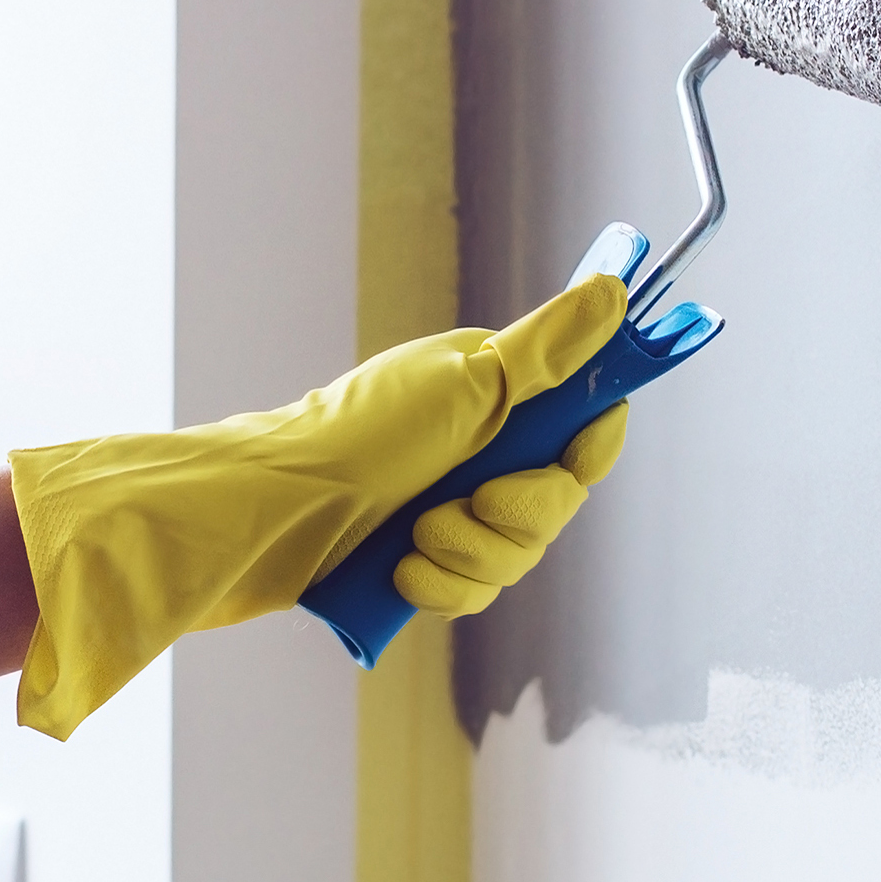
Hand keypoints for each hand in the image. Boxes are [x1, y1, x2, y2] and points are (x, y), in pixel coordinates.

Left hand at [10, 274, 627, 737]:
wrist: (267, 515)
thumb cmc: (357, 436)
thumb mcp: (466, 382)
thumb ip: (549, 349)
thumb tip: (613, 288)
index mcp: (495, 394)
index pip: (582, 427)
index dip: (586, 449)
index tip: (572, 455)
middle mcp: (477, 449)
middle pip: (554, 503)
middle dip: (515, 517)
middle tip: (465, 503)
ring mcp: (447, 508)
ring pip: (515, 557)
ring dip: (468, 555)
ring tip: (414, 539)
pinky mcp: (418, 563)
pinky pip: (471, 593)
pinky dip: (438, 587)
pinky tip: (398, 572)